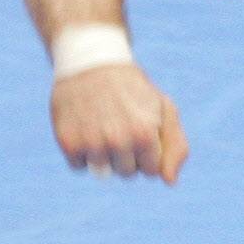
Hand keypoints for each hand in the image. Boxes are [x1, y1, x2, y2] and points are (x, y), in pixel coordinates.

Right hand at [53, 63, 187, 183]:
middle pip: (127, 173)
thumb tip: (169, 181)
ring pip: (102, 172)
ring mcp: (91, 143)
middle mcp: (118, 141)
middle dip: (126, 155)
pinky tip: (84, 128)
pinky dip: (81, 152)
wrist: (91, 62)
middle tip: (119, 125)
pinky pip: (78, 166)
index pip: (151, 171)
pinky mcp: (68, 142)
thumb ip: (175, 146)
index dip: (146, 152)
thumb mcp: (163, 108)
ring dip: (103, 155)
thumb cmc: (132, 89)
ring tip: (101, 126)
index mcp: (145, 134)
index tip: (140, 130)